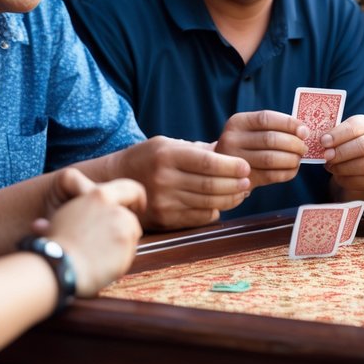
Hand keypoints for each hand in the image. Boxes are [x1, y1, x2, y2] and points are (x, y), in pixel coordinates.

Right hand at [43, 169, 144, 295]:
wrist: (58, 267)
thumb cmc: (53, 248)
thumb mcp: (57, 222)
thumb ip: (65, 217)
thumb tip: (38, 225)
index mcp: (98, 196)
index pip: (130, 188)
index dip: (136, 197)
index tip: (138, 206)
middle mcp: (115, 208)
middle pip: (130, 217)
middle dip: (123, 229)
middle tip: (108, 242)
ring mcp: (124, 226)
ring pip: (132, 235)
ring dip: (121, 245)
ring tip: (98, 255)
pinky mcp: (128, 245)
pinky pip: (131, 252)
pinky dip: (121, 258)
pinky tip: (104, 264)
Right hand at [115, 136, 251, 228]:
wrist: (116, 179)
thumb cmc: (148, 158)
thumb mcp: (167, 144)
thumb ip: (197, 151)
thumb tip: (232, 155)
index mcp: (167, 155)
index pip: (207, 163)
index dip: (230, 166)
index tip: (245, 167)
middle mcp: (163, 179)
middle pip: (210, 185)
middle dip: (235, 184)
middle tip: (247, 181)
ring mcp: (163, 202)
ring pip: (207, 204)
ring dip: (230, 199)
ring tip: (241, 192)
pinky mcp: (164, 219)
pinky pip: (199, 217)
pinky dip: (215, 211)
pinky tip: (222, 204)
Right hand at [214, 110, 307, 186]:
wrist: (227, 169)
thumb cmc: (249, 144)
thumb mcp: (253, 130)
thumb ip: (276, 127)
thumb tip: (304, 131)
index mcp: (237, 122)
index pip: (266, 118)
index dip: (289, 123)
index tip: (304, 131)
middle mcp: (232, 139)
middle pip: (270, 139)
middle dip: (294, 143)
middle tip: (304, 147)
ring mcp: (235, 161)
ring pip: (270, 159)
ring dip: (292, 159)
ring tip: (299, 158)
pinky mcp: (243, 178)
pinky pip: (271, 176)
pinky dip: (287, 172)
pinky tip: (293, 169)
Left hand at [322, 114, 363, 195]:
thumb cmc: (350, 144)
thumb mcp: (344, 135)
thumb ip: (333, 137)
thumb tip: (320, 143)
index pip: (354, 126)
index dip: (338, 134)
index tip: (323, 141)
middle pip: (363, 145)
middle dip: (341, 152)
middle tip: (326, 156)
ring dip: (343, 168)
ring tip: (330, 166)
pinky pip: (363, 180)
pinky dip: (347, 179)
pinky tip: (339, 175)